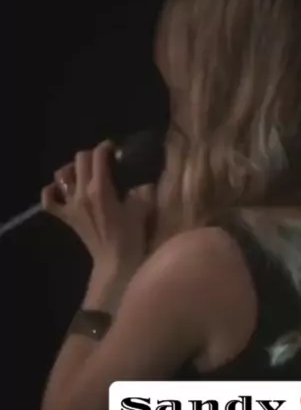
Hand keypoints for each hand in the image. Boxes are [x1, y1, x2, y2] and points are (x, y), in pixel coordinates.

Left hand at [41, 140, 155, 274]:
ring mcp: (70, 205)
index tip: (116, 149)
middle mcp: (81, 193)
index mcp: (101, 188)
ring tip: (85, 172)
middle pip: (80, 159)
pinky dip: (53, 191)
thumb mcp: (142, 207)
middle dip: (93, 155)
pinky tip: (63, 189)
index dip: (107, 147)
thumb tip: (140, 180)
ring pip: (61, 175)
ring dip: (73, 168)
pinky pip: (49, 200)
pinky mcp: (65, 217)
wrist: (115, 262)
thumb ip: (141, 188)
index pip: (98, 156)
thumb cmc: (132, 236)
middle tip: (105, 161)